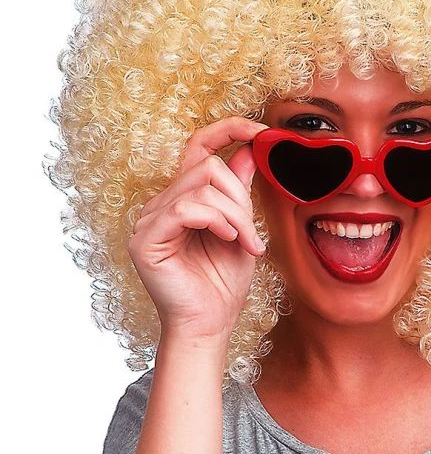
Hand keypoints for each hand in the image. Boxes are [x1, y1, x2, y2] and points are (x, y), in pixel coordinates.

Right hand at [127, 116, 269, 347]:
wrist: (210, 324)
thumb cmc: (223, 281)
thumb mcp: (241, 227)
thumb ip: (240, 189)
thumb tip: (250, 148)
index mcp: (185, 196)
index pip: (199, 146)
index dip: (229, 129)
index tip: (262, 131)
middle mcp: (163, 202)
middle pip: (208, 166)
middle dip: (241, 197)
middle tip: (253, 233)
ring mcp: (149, 219)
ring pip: (202, 188)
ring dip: (235, 215)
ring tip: (246, 244)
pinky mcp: (145, 239)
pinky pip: (186, 209)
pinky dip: (215, 221)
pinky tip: (228, 240)